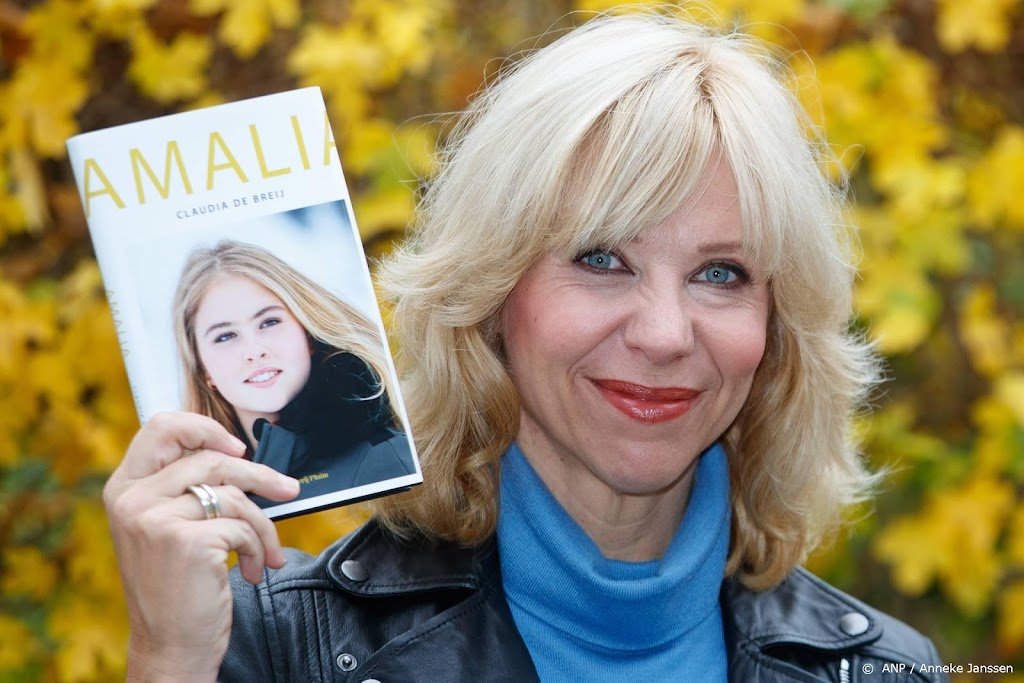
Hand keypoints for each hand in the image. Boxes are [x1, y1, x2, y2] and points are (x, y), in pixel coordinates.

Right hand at [103, 412, 299, 681]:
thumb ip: (184, 488)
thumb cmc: (176, 587)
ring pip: (235, 496)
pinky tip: (253, 570)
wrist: (170, 646)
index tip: (237, 448)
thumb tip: (237, 453)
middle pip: (213, 459)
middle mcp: (133, 500)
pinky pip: (243, 526)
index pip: (161, 427)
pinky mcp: (186, 541)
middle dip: (261, 476)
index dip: (205, 428)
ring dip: (263, 526)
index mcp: (124, 489)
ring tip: (266, 551)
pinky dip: (259, 548)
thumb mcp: (166, 528)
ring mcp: (156, 519)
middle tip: (288, 490)